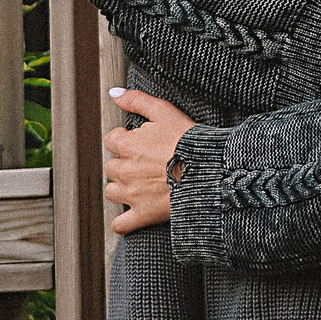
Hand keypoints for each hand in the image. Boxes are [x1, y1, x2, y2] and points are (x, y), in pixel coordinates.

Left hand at [104, 87, 195, 233]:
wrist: (209, 172)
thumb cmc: (190, 142)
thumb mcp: (165, 112)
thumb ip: (137, 100)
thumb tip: (115, 94)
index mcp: (128, 144)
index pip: (112, 140)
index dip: (125, 140)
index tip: (141, 143)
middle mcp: (125, 169)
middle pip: (112, 167)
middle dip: (124, 164)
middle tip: (145, 164)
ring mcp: (131, 194)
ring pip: (112, 192)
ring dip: (122, 189)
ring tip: (142, 185)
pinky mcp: (142, 215)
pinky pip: (122, 225)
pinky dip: (124, 222)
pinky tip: (133, 215)